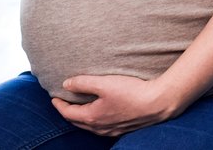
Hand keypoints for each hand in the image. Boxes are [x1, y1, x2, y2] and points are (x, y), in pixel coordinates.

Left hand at [52, 75, 183, 136]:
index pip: (68, 113)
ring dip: (82, 118)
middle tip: (64, 103)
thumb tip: (66, 84)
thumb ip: (83, 82)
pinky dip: (96, 121)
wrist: (158, 103)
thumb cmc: (132, 92)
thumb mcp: (105, 83)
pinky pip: (103, 128)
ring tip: (80, 108)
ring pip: (91, 126)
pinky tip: (101, 115)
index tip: (54, 98)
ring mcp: (112, 130)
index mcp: (93, 117)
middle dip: (68, 113)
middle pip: (78, 122)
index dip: (59, 105)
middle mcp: (101, 127)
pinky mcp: (124, 129)